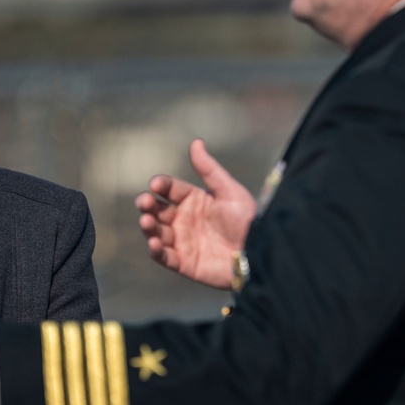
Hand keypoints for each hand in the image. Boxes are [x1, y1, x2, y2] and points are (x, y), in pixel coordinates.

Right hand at [134, 139, 255, 288]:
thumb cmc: (248, 220)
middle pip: (157, 209)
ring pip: (156, 231)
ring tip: (147, 221)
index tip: (156, 184)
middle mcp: (184, 219)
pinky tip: (154, 243)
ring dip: (148, 226)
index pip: (170, 189)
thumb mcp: (229, 191)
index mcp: (193, 200)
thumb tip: (196, 142)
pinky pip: (164, 257)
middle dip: (147, 204)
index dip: (161, 185)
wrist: (259, 252)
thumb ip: (209, 170)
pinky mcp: (183, 263)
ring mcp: (182, 241)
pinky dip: (155, 251)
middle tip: (145, 202)